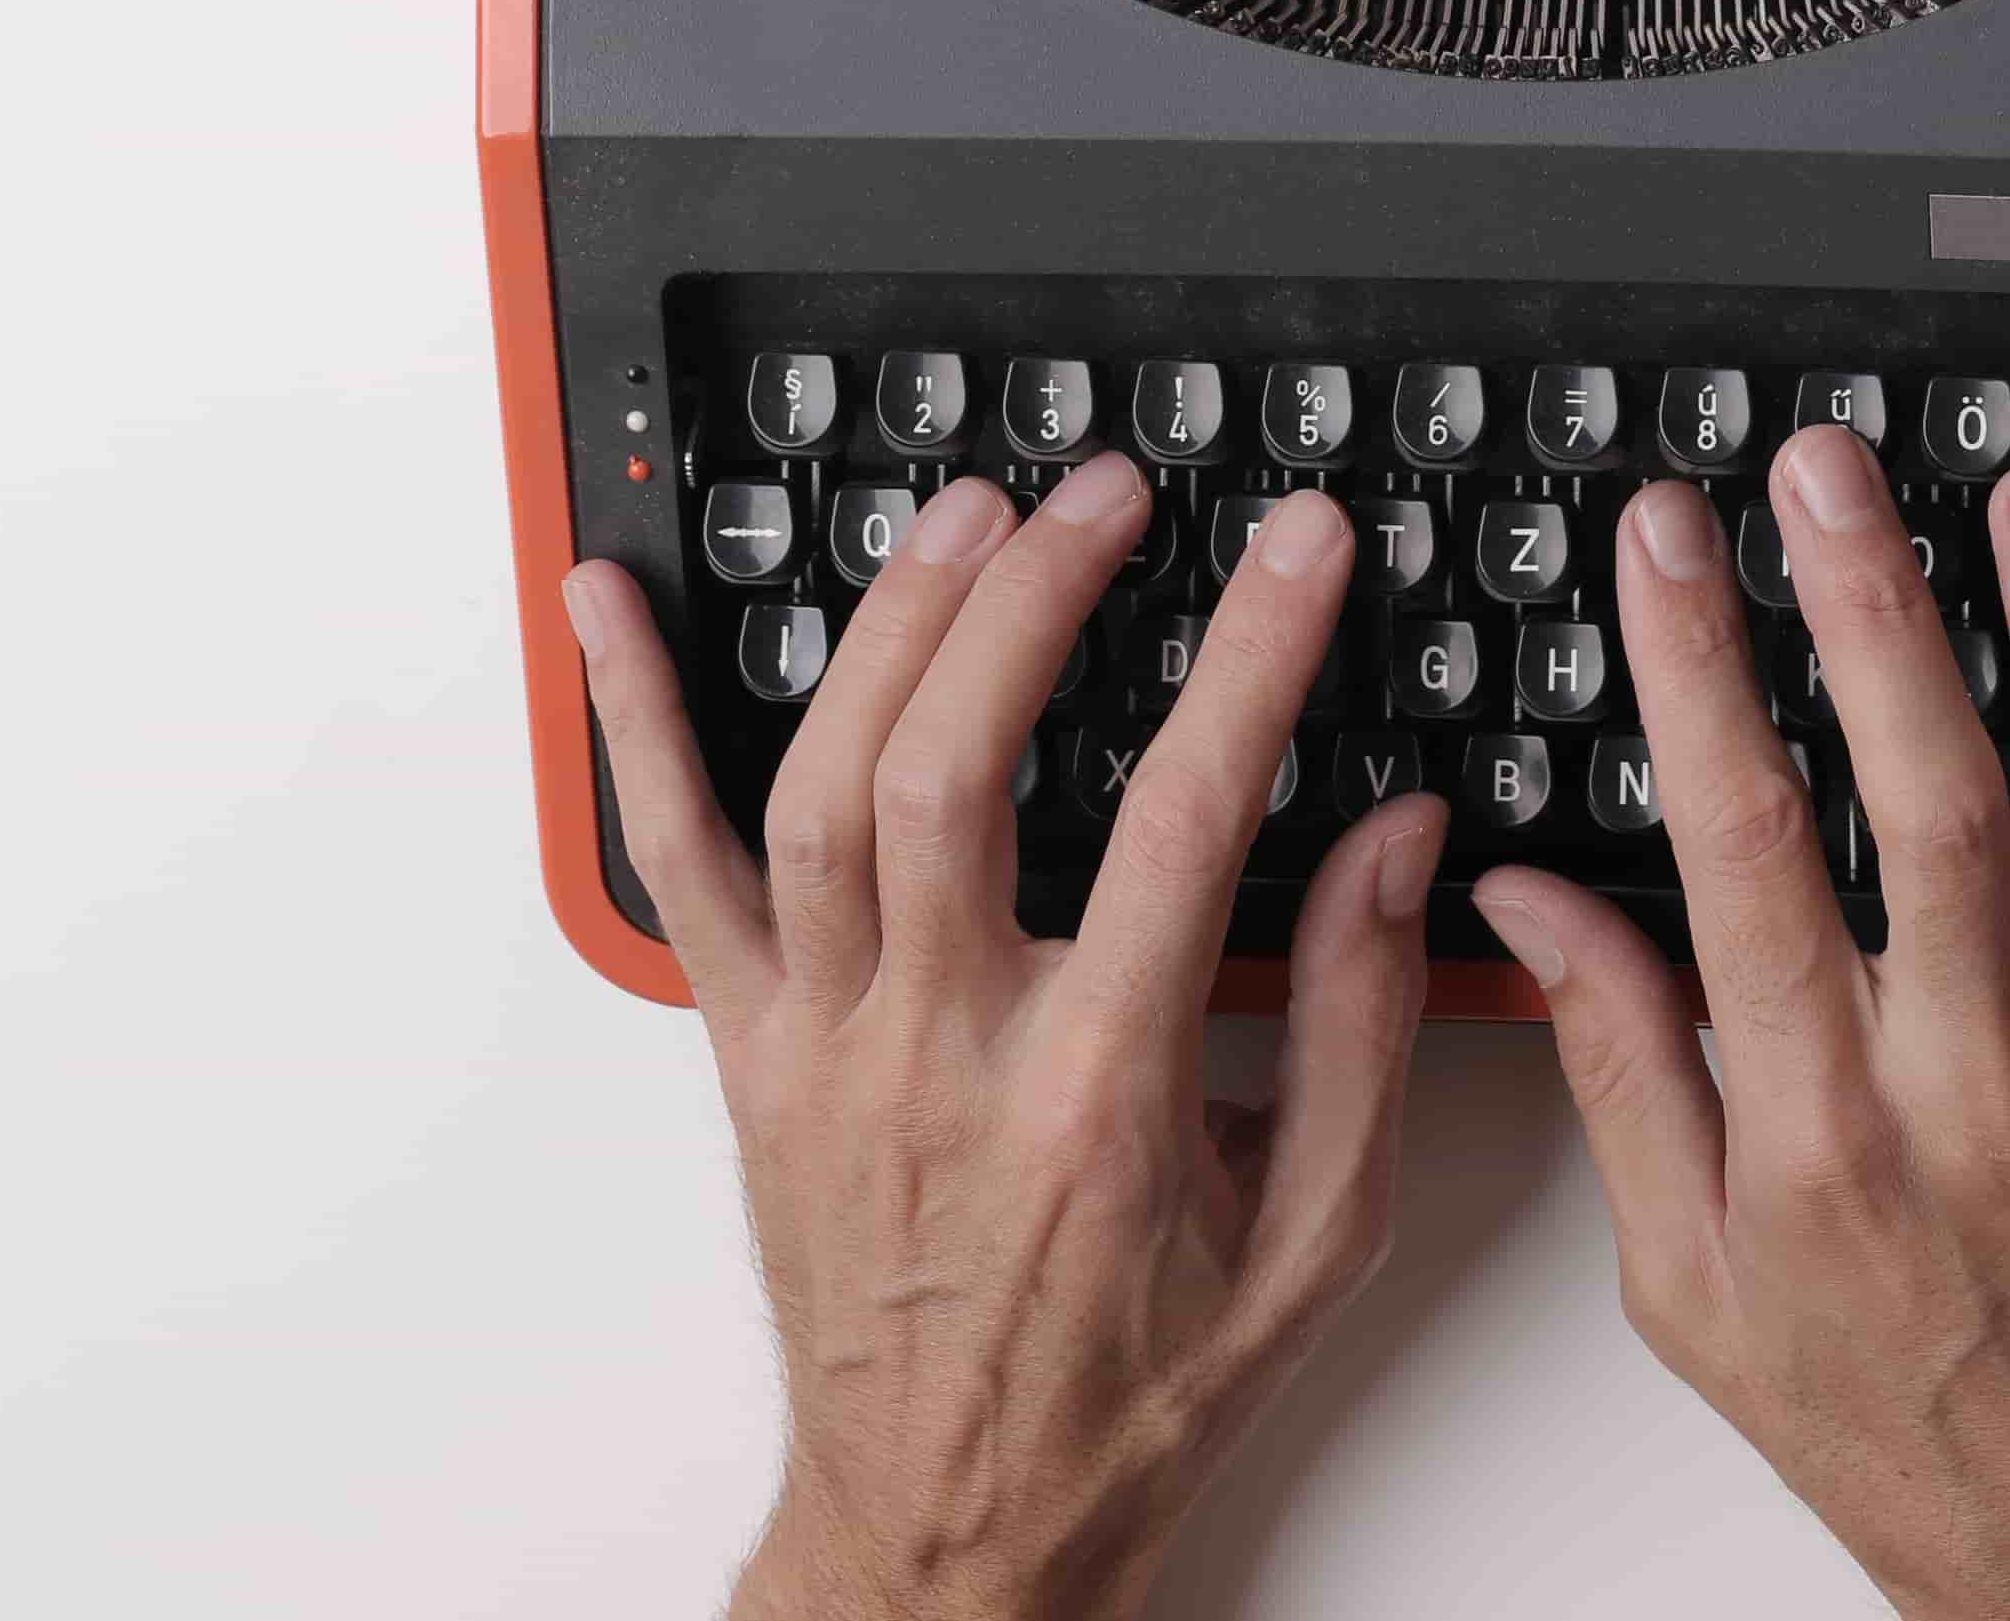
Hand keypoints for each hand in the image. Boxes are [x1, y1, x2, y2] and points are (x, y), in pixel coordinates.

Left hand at [564, 462, 1447, 1620]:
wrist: (952, 1545)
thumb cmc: (1126, 1399)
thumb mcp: (1312, 1243)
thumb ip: (1359, 1025)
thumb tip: (1397, 840)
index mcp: (1097, 1099)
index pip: (1184, 817)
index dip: (1254, 655)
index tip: (1301, 547)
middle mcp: (940, 1058)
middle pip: (959, 768)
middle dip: (1037, 596)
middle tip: (1109, 493)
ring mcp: (823, 1049)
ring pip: (823, 790)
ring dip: (889, 626)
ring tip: (967, 512)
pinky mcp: (747, 1055)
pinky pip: (675, 867)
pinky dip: (634, 723)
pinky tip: (611, 601)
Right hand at [1471, 429, 2009, 1620]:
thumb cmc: (1904, 1438)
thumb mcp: (1694, 1290)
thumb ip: (1614, 1070)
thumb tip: (1528, 903)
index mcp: (1828, 1132)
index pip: (1744, 850)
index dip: (1697, 672)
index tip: (1666, 542)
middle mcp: (1982, 1086)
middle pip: (1930, 797)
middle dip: (1872, 606)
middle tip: (1829, 467)